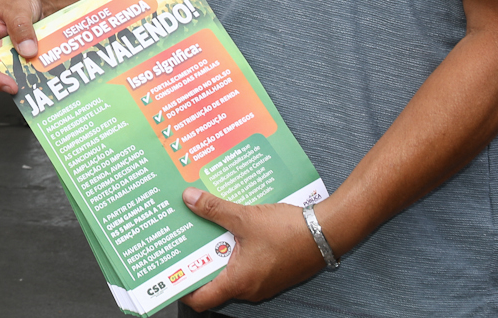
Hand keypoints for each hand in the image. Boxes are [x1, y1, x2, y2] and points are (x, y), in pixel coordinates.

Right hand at [0, 0, 48, 92]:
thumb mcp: (18, 7)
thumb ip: (21, 27)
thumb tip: (26, 49)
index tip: (8, 84)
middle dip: (4, 81)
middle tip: (22, 86)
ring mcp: (1, 55)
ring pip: (5, 75)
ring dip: (19, 78)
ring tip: (34, 78)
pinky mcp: (15, 60)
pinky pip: (19, 72)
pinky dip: (29, 75)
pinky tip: (40, 73)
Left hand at [177, 191, 325, 310]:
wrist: (328, 232)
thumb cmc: (290, 232)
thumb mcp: (245, 217)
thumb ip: (214, 209)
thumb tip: (189, 199)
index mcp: (239, 282)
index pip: (202, 299)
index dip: (182, 288)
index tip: (169, 270)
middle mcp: (249, 288)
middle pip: (213, 282)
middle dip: (196, 261)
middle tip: (181, 241)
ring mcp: (262, 281)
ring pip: (229, 270)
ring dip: (216, 251)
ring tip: (201, 230)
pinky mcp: (272, 272)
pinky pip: (245, 264)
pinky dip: (233, 249)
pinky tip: (228, 228)